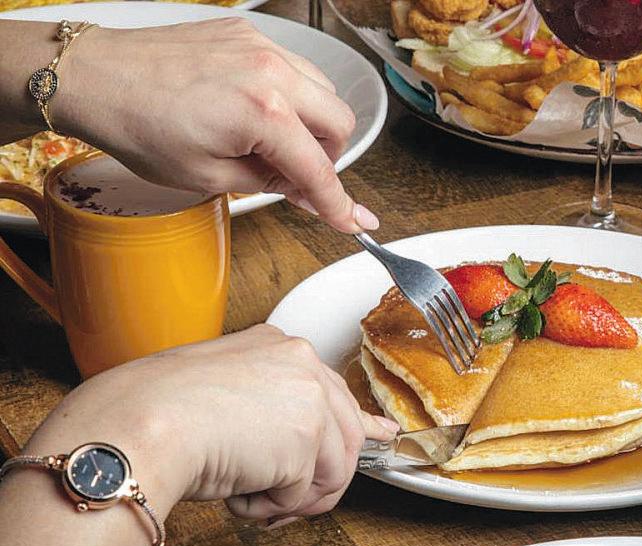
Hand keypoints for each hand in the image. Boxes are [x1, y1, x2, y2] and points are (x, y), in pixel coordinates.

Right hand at [23, 324, 397, 520]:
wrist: (140, 422)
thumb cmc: (162, 409)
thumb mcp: (231, 392)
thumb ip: (282, 407)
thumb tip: (345, 431)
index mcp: (282, 346)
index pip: (336, 391)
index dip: (352, 427)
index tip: (377, 436)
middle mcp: (304, 364)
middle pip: (344, 438)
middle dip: (315, 479)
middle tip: (279, 500)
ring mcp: (311, 399)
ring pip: (332, 472)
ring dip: (291, 497)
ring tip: (249, 496)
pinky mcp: (307, 441)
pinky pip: (303, 494)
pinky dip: (269, 507)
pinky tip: (238, 492)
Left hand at [53, 18, 378, 232]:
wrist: (95, 77)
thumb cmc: (139, 126)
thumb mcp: (210, 176)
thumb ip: (271, 183)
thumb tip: (309, 195)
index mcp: (263, 112)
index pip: (318, 168)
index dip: (338, 203)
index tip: (353, 221)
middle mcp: (271, 71)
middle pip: (340, 121)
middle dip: (329, 156)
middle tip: (298, 176)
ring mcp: (261, 47)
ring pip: (323, 90)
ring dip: (313, 123)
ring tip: (275, 143)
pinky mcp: (246, 34)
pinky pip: (293, 67)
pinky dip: (290, 95)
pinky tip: (257, 112)